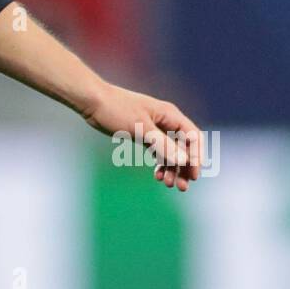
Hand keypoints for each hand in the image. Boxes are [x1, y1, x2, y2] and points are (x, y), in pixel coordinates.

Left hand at [81, 83, 203, 191]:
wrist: (93, 101)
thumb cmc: (116, 110)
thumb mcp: (141, 129)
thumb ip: (163, 144)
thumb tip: (184, 160)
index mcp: (170, 115)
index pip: (193, 137)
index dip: (196, 157)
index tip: (193, 176)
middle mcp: (165, 121)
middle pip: (184, 147)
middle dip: (185, 167)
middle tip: (181, 187)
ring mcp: (154, 127)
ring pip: (171, 151)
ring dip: (172, 168)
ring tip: (169, 184)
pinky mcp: (142, 133)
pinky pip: (158, 150)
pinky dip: (160, 162)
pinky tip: (158, 176)